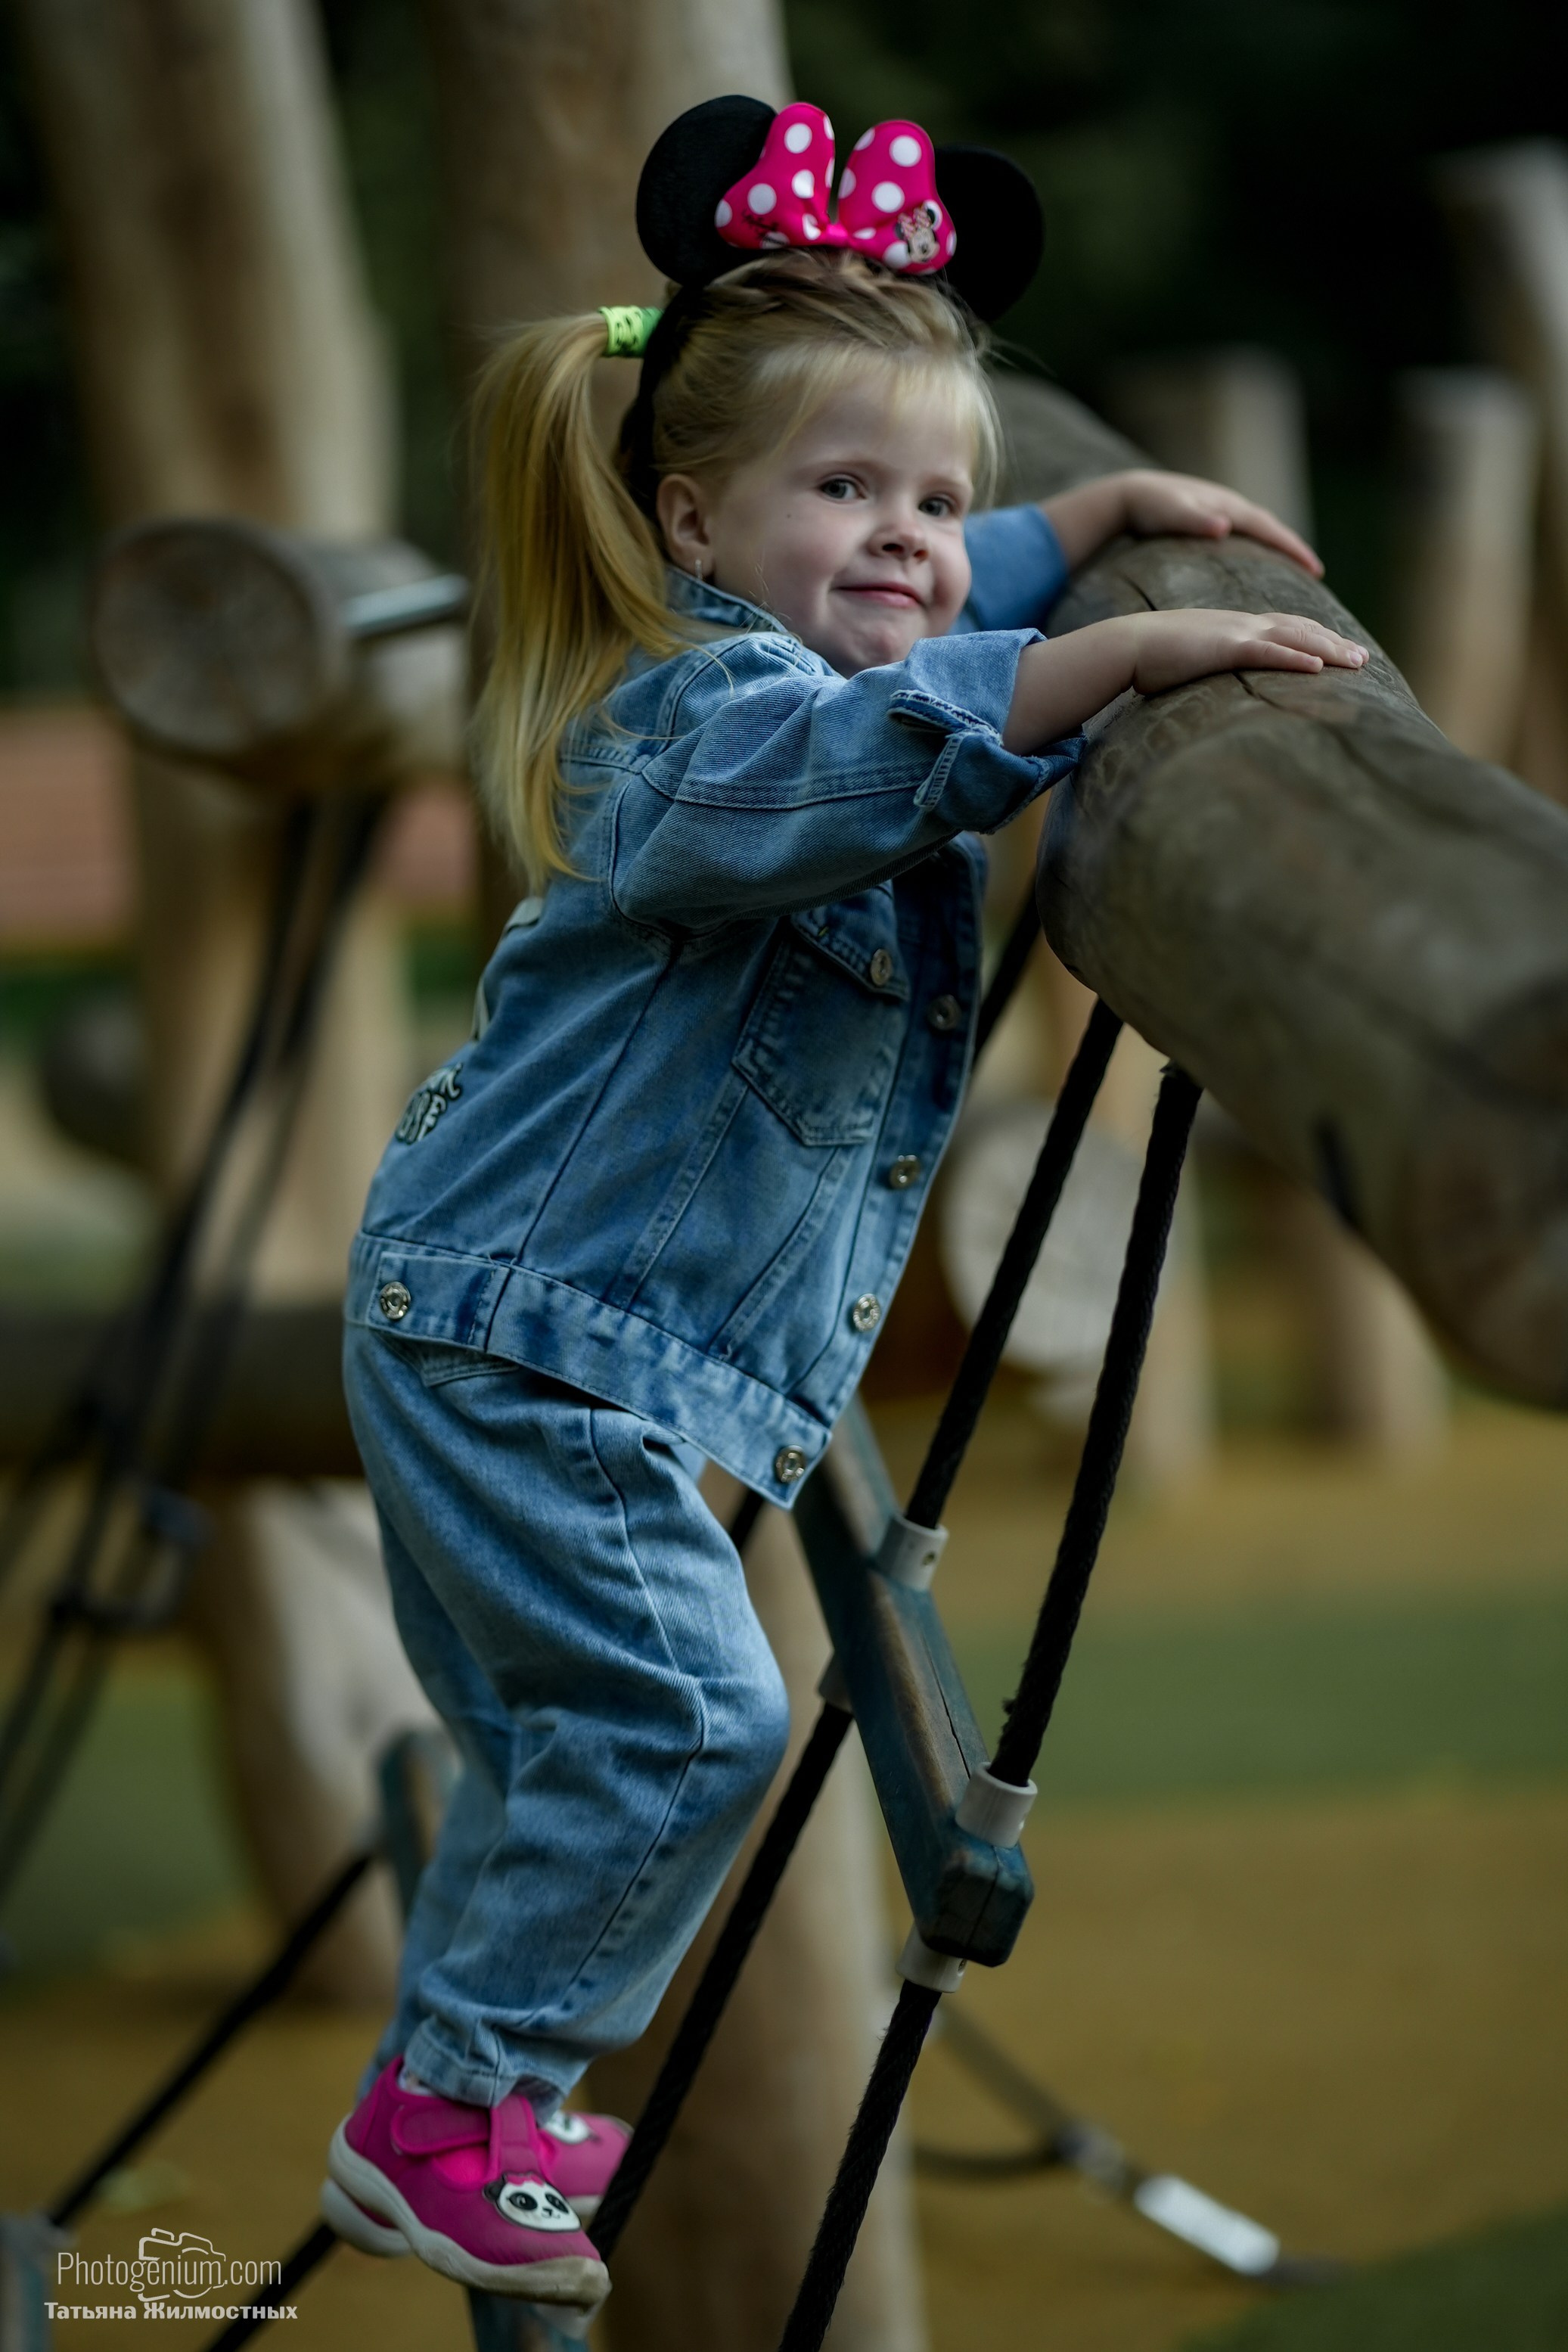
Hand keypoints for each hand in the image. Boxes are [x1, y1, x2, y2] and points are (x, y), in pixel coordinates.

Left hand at [1117, 469, 1322, 575]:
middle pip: (1271, 527)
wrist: (1131, 494)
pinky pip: (1246, 532)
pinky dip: (1260, 543)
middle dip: (1293, 548)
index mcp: (1226, 506)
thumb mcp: (1171, 513)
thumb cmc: (1150, 507)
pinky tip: (1261, 559)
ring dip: (1279, 544)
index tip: (1315, 568)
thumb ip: (1196, 521)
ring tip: (1297, 567)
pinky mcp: (1213, 518)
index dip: (1292, 548)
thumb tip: (1225, 527)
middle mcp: (1230, 505)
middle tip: (1316, 572)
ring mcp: (1222, 510)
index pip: (1268, 528)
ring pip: (1260, 528)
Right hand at [1124, 608, 1364, 693]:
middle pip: (1299, 629)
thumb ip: (1208, 669)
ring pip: (1293, 638)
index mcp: (1232, 627)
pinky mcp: (1224, 648)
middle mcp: (1241, 624)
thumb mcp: (1189, 661)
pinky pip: (1268, 652)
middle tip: (1363, 657)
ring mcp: (1235, 633)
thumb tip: (1212, 689)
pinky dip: (1295, 658)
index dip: (1314, 637)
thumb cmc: (1149, 659)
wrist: (1126, 644)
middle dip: (1334, 643)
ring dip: (1328, 649)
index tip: (1338, 648)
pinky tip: (1319, 667)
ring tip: (1357, 662)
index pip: (1283, 627)